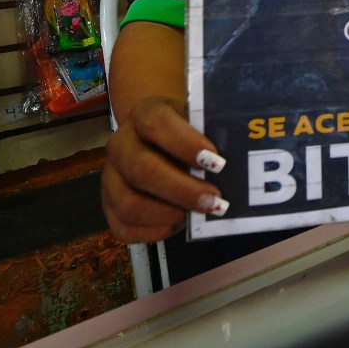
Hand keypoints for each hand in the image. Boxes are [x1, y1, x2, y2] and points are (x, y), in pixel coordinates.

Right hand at [101, 95, 227, 242]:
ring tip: (198, 216)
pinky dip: (154, 232)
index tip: (217, 162)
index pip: (156, 123)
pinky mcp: (108, 205)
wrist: (154, 135)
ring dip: (168, 215)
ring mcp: (111, 177)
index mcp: (144, 115)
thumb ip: (212, 133)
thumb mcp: (197, 120)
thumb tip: (240, 162)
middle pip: (141, 169)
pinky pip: (123, 228)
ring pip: (129, 204)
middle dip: (183, 190)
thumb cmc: (186, 130)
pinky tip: (179, 224)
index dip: (186, 143)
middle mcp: (120, 144)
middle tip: (216, 201)